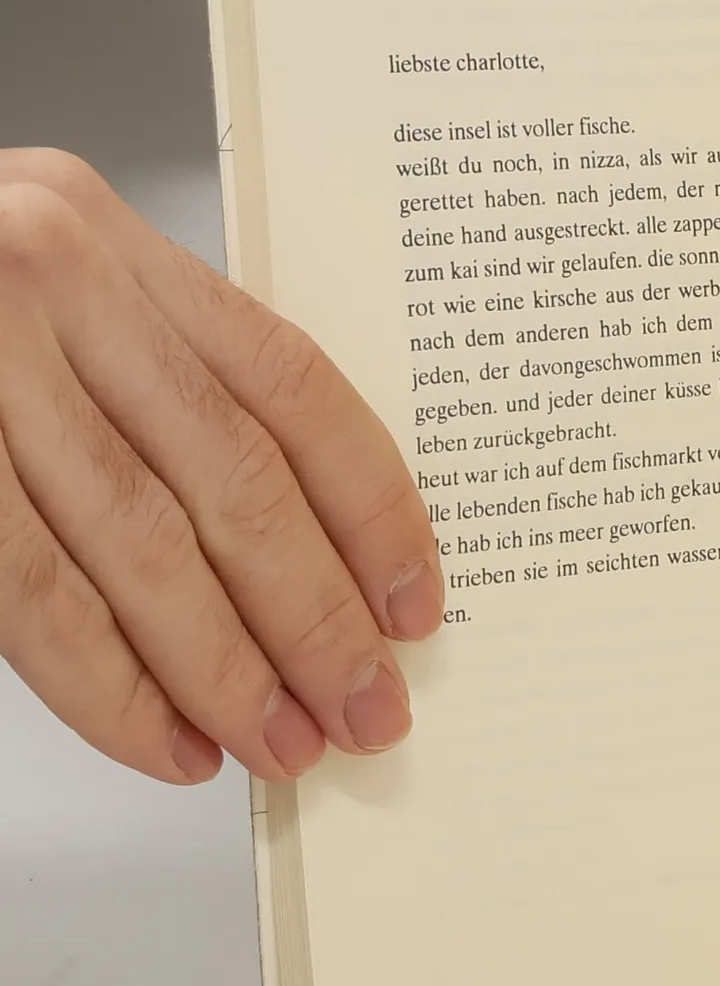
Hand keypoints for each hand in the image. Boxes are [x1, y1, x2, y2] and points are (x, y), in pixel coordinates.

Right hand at [0, 150, 441, 783]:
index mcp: (111, 242)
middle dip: (314, 615)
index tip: (416, 603)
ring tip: (282, 743)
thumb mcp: (50, 293)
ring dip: (224, 669)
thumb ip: (160, 380)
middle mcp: (48, 285)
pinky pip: (31, 595)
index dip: (372, 507)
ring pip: (139, 547)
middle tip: (367, 707)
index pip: (293, 386)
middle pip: (233, 479)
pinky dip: (109, 686)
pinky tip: (168, 741)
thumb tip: (300, 549)